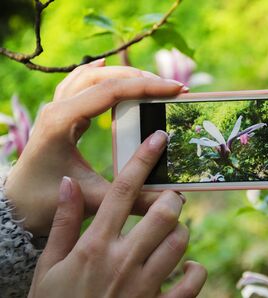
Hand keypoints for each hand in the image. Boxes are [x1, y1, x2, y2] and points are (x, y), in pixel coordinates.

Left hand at [4, 59, 186, 235]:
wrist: (18, 205)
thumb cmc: (47, 202)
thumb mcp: (95, 199)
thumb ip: (134, 199)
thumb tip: (171, 200)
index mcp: (62, 121)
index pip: (111, 91)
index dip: (146, 87)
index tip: (176, 89)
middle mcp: (57, 108)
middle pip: (103, 77)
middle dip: (141, 78)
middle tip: (172, 88)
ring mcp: (56, 108)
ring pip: (91, 76)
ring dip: (123, 74)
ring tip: (152, 80)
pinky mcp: (60, 114)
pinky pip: (77, 82)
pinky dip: (95, 73)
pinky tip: (105, 67)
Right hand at [28, 131, 206, 296]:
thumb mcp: (48, 267)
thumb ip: (63, 224)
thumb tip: (69, 184)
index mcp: (94, 246)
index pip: (122, 192)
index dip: (142, 161)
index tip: (160, 138)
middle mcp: (122, 261)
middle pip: (163, 212)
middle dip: (172, 199)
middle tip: (169, 200)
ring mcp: (144, 286)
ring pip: (180, 241)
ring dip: (181, 231)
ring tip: (172, 232)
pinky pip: (192, 282)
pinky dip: (194, 270)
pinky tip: (186, 267)